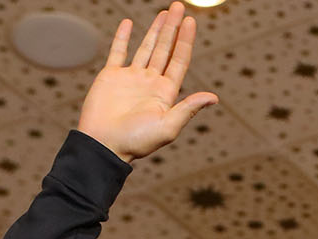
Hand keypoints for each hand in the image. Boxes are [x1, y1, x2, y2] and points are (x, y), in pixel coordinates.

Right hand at [77, 4, 217, 162]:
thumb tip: (213, 97)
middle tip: (179, 7)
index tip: (191, 22)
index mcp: (165, 93)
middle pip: (165, 49)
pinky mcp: (111, 77)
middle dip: (173, 28)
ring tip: (165, 12)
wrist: (104, 145)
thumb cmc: (136, 142)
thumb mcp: (168, 127)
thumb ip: (188, 109)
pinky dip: (122, 37)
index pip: (179, 61)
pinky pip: (118, 52)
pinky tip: (128, 23)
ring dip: (155, 30)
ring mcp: (131, 78)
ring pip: (146, 48)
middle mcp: (150, 83)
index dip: (185, 41)